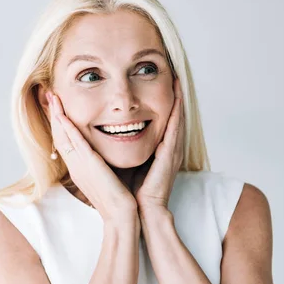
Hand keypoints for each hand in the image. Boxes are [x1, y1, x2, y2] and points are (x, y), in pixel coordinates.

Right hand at [47, 90, 138, 222]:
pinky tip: (62, 115)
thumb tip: (108, 153)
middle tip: (50, 95)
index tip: (58, 107)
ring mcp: (79, 166)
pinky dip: (67, 128)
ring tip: (53, 97)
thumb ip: (104, 164)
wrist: (121, 215)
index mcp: (80, 169)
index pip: (66, 142)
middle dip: (54, 115)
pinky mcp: (88, 166)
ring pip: (62, 137)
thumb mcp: (108, 176)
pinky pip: (74, 143)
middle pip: (59, 136)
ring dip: (57, 116)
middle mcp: (76, 166)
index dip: (61, 124)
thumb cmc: (119, 198)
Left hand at [131, 77, 184, 212]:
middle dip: (171, 94)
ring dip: (176, 96)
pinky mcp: (170, 153)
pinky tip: (177, 94)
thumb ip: (121, 149)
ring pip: (175, 116)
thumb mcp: (125, 163)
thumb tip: (105, 135)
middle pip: (170, 114)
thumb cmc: (130, 192)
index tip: (152, 83)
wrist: (139, 212)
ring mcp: (171, 150)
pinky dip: (177, 109)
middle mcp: (167, 147)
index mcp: (156, 150)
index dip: (159, 102)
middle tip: (170, 71)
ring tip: (175, 76)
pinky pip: (176, 126)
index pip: (159, 120)